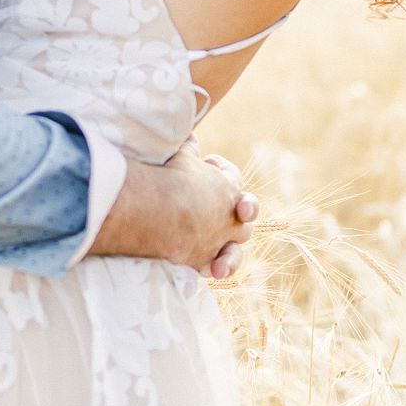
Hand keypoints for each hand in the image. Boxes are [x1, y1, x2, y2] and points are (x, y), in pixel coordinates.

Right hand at [91, 142, 258, 276]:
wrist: (161, 210)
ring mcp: (219, 239)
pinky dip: (211, 267)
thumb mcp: (180, 155)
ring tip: (221, 252)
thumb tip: (190, 137)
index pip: (232, 176)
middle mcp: (230, 216)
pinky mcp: (203, 259)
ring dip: (230, 250)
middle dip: (238, 212)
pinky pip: (213, 267)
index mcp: (228, 186)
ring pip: (236, 247)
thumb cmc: (171, 177)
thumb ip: (188, 148)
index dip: (220, 169)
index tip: (205, 162)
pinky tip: (206, 268)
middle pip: (244, 216)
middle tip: (220, 208)